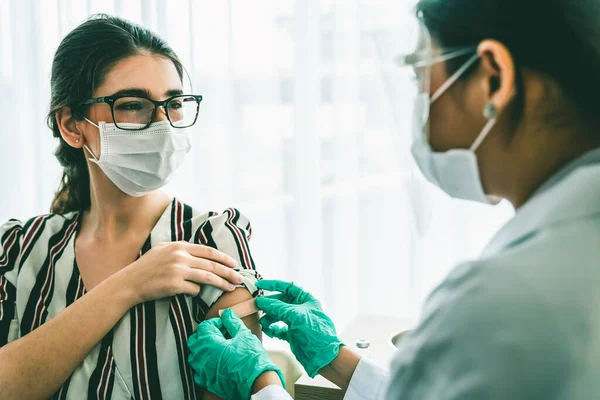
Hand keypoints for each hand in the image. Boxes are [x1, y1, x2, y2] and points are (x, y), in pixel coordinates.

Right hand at [119, 241, 244, 304]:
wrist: (129, 283)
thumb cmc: (146, 267)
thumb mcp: (163, 250)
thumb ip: (181, 250)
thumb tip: (201, 256)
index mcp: (179, 246)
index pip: (208, 251)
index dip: (224, 258)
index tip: (235, 264)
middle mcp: (180, 256)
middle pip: (212, 264)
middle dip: (229, 272)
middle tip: (240, 278)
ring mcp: (177, 270)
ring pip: (207, 277)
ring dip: (222, 283)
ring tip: (231, 288)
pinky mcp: (174, 284)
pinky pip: (194, 289)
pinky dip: (196, 291)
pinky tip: (194, 292)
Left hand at [187, 309, 284, 398]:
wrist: (256, 383)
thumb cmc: (251, 359)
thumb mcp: (244, 335)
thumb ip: (232, 322)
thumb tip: (227, 314)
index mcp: (209, 344)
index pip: (204, 326)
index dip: (215, 322)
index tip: (224, 323)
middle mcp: (202, 357)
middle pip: (194, 340)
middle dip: (205, 334)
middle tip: (219, 333)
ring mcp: (202, 371)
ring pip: (194, 355)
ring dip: (202, 348)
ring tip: (216, 346)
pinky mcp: (207, 381)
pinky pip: (197, 371)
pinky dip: (203, 364)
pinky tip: (214, 362)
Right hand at [255, 280, 343, 377]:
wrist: (324, 356)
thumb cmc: (315, 332)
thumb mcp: (295, 316)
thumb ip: (277, 307)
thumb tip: (261, 301)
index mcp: (305, 299)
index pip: (287, 287)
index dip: (273, 285)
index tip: (259, 284)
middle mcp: (301, 309)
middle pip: (280, 302)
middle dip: (269, 305)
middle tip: (257, 307)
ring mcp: (297, 322)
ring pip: (278, 315)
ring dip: (269, 318)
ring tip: (262, 323)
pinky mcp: (293, 334)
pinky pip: (279, 328)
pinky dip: (272, 329)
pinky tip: (267, 330)